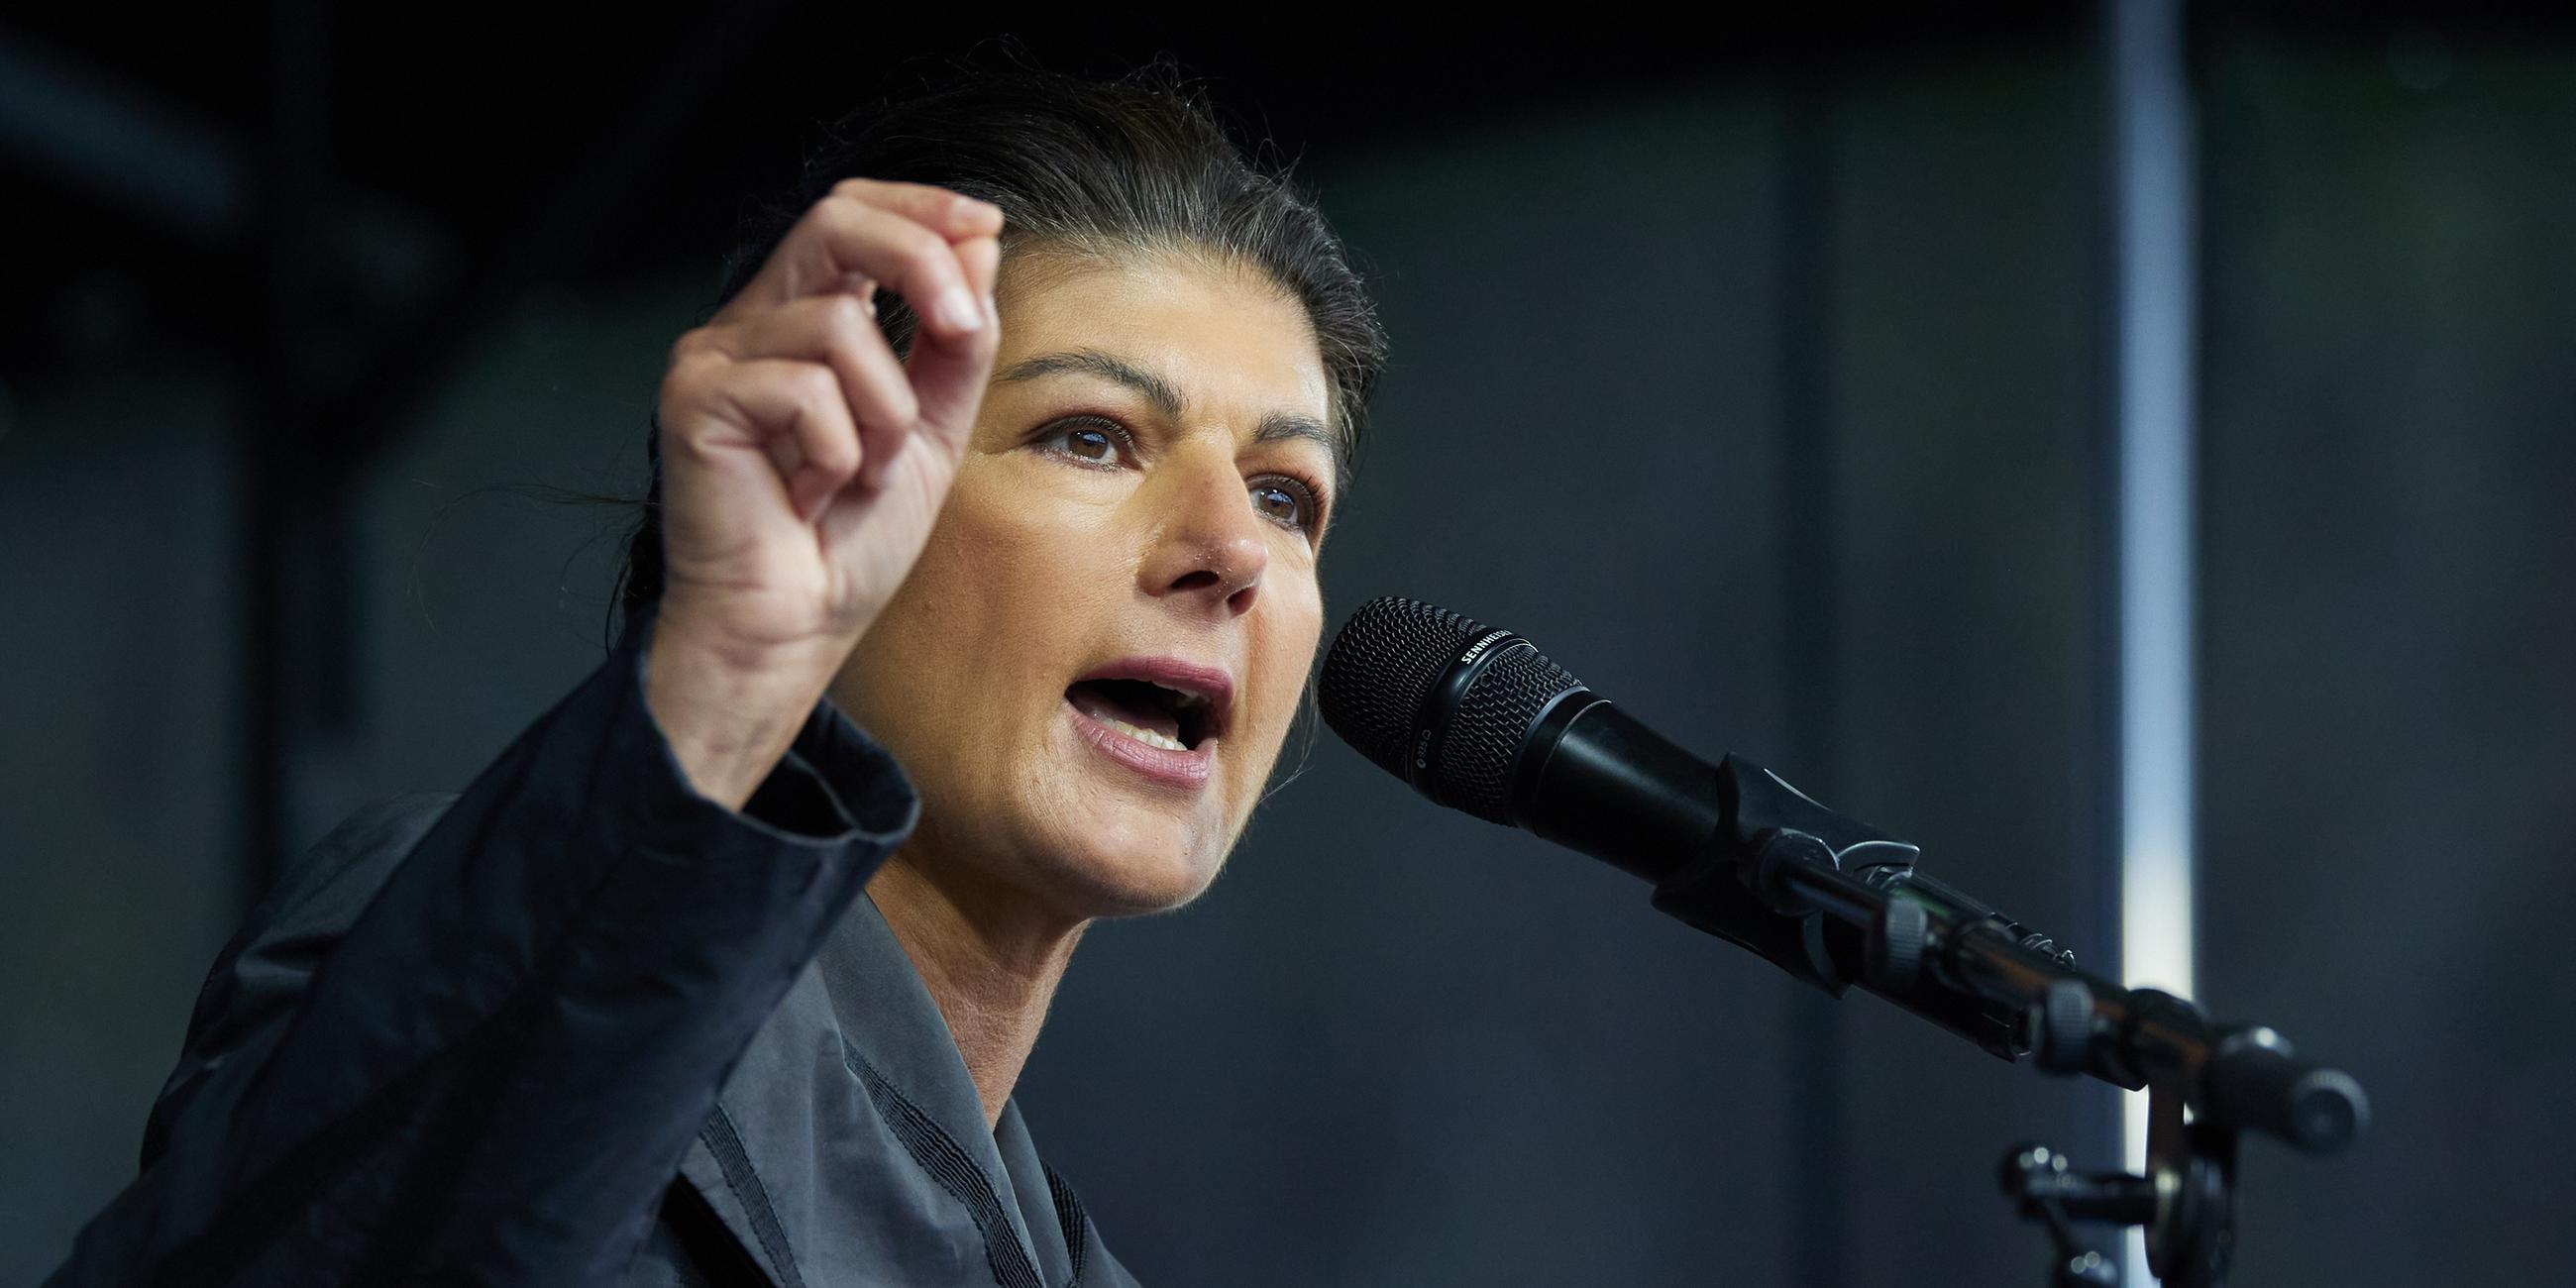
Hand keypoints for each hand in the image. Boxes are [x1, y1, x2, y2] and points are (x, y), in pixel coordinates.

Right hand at [645, 179, 1003, 806]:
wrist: (795, 629)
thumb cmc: (849, 542)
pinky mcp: (695, 398)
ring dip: (884, 414)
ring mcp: (715, 356)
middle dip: (917, 257)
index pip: (853, 214)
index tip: (987, 224)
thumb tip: (979, 243)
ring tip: (862, 477)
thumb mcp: (933, 428)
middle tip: (962, 325)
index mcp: (804, 319)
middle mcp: (753, 323)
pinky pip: (804, 388)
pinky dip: (837, 450)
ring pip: (838, 326)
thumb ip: (954, 342)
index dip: (923, 207)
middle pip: (834, 219)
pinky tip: (811, 496)